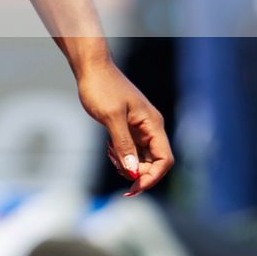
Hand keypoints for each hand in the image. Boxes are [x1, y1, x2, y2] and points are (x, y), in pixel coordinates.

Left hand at [78, 62, 173, 195]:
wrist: (92, 69)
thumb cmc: (102, 87)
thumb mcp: (112, 116)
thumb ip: (123, 144)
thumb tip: (132, 172)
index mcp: (153, 124)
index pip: (164, 160)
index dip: (152, 177)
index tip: (134, 186)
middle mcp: (150, 128)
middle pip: (154, 163)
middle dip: (137, 173)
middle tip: (117, 167)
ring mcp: (140, 129)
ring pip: (141, 160)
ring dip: (127, 165)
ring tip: (110, 153)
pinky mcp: (129, 129)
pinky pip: (131, 152)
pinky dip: (121, 157)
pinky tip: (109, 149)